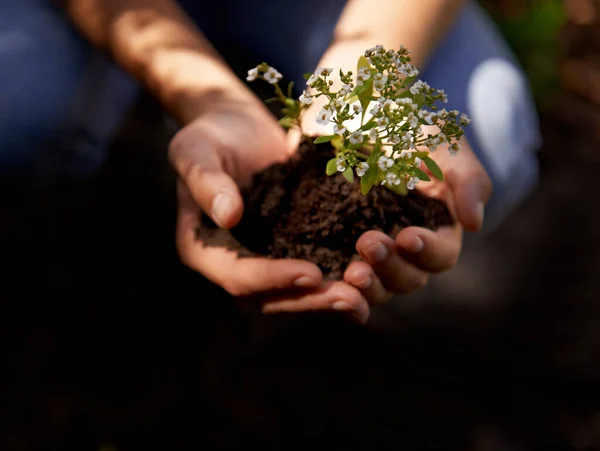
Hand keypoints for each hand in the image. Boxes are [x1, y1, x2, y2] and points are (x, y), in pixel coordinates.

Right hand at [170, 93, 371, 321]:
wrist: (238, 128)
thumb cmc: (211, 136)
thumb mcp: (197, 150)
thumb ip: (206, 182)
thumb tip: (227, 217)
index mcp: (204, 249)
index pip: (238, 276)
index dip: (273, 279)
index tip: (311, 272)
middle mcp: (235, 263)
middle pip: (271, 297)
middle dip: (311, 300)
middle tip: (350, 298)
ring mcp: (264, 259)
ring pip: (296, 293)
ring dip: (329, 298)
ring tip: (363, 297)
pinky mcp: (290, 248)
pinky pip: (312, 273)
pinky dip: (338, 279)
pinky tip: (370, 277)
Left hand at [343, 138, 491, 304]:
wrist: (352, 116)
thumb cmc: (405, 128)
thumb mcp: (441, 143)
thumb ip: (467, 179)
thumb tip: (474, 224)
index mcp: (436, 228)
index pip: (441, 255)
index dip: (428, 252)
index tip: (408, 237)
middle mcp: (405, 249)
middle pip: (409, 279)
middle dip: (391, 267)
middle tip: (368, 243)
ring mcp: (371, 252)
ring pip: (377, 287)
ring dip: (367, 285)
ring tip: (351, 272)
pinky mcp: (336, 250)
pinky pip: (341, 282)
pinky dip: (339, 290)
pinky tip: (328, 283)